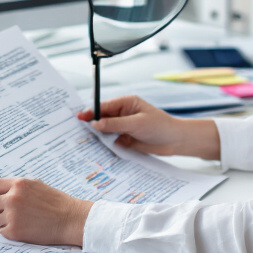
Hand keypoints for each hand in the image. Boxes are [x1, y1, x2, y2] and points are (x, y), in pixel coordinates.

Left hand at [0, 177, 91, 246]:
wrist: (70, 219)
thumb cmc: (55, 202)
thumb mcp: (35, 185)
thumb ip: (13, 185)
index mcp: (18, 185)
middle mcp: (12, 199)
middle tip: (6, 209)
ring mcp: (12, 216)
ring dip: (3, 219)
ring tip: (21, 218)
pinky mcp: (14, 232)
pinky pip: (2, 231)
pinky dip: (10, 230)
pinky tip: (24, 226)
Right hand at [77, 95, 220, 159]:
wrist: (175, 141)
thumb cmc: (160, 126)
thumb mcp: (137, 123)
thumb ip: (115, 124)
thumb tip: (96, 123)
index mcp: (126, 103)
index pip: (105, 106)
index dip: (91, 112)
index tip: (80, 117)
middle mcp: (123, 114)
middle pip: (102, 118)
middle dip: (91, 124)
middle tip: (77, 130)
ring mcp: (123, 127)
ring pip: (105, 131)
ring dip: (97, 136)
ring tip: (84, 141)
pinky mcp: (125, 139)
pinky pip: (110, 141)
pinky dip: (104, 145)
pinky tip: (97, 149)